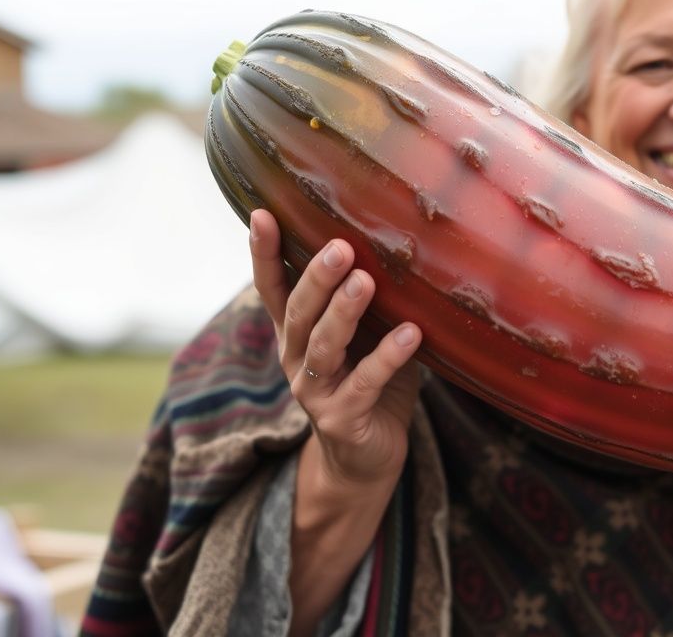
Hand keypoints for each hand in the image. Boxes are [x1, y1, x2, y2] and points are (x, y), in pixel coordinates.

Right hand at [249, 209, 422, 486]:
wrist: (365, 460)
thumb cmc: (370, 383)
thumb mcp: (366, 335)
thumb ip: (371, 299)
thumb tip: (401, 240)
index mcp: (296, 333)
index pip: (273, 287)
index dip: (264, 253)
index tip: (261, 213)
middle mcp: (296, 358)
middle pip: (298, 312)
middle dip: (317, 278)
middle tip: (339, 247)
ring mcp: (315, 391)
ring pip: (324, 347)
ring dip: (343, 313)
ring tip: (364, 281)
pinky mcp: (343, 419)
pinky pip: (365, 383)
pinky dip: (388, 357)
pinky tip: (411, 335)